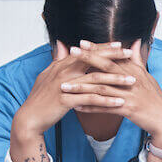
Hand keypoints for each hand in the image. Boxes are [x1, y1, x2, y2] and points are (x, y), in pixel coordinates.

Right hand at [12, 40, 134, 137]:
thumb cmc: (41, 99)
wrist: (29, 117)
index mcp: (61, 65)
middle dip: (113, 57)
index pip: (86, 52)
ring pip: (95, 79)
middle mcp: (63, 71)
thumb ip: (59, 61)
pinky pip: (91, 99)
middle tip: (130, 55)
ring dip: (115, 79)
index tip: (119, 44)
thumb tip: (64, 47)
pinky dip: (106, 100)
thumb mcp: (49, 76)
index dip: (103, 48)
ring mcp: (64, 85)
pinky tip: (120, 102)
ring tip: (132, 81)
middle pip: (92, 60)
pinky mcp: (66, 101)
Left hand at [63, 39, 161, 151]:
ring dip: (82, 86)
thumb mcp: (147, 76)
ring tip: (65, 85)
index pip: (113, 56)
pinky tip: (77, 106)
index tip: (81, 42)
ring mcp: (130, 95)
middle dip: (88, 59)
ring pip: (102, 88)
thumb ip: (138, 59)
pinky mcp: (128, 109)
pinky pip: (105, 108)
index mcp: (135, 71)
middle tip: (71, 52)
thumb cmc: (155, 98)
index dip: (97, 49)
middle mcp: (132, 80)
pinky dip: (90, 107)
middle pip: (107, 67)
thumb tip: (134, 43)